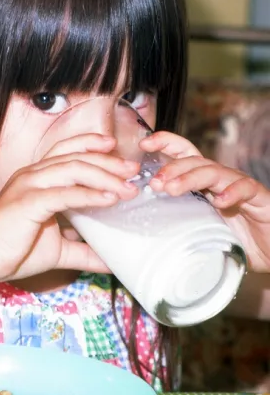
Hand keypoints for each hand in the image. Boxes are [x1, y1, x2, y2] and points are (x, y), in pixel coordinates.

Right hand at [0, 134, 139, 280]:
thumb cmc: (14, 250)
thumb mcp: (58, 249)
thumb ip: (84, 251)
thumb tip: (110, 262)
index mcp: (36, 177)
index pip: (67, 151)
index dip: (92, 145)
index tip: (115, 149)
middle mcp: (33, 174)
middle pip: (77, 156)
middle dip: (108, 161)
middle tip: (132, 170)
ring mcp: (30, 185)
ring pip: (74, 169)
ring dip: (105, 176)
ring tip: (128, 186)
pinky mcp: (29, 202)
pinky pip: (65, 194)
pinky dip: (89, 195)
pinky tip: (109, 199)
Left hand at [140, 131, 269, 271]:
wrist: (269, 250)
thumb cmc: (229, 240)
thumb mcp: (195, 230)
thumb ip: (174, 224)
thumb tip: (138, 232)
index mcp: (202, 183)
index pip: (184, 155)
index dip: (166, 143)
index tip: (144, 143)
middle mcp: (219, 181)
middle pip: (194, 161)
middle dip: (172, 168)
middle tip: (155, 183)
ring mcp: (240, 188)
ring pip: (214, 172)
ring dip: (191, 178)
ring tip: (172, 189)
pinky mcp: (260, 199)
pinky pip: (246, 189)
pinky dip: (232, 193)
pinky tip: (219, 202)